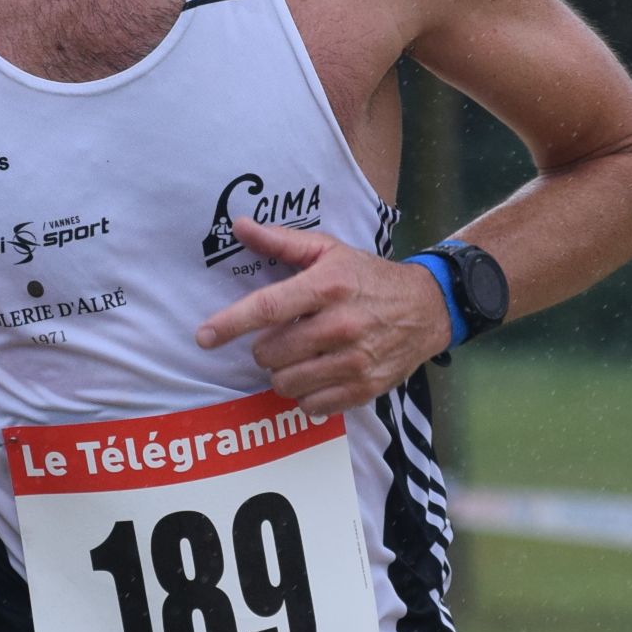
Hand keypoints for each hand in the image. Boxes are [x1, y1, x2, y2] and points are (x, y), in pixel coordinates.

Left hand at [192, 215, 453, 415]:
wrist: (427, 308)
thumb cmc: (368, 277)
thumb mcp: (329, 251)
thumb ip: (281, 241)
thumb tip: (238, 226)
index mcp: (328, 286)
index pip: (268, 308)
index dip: (230, 324)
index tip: (203, 336)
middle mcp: (341, 324)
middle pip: (271, 353)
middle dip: (266, 349)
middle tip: (284, 338)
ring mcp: (355, 360)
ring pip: (287, 383)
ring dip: (283, 374)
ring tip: (300, 358)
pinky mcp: (365, 388)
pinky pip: (312, 405)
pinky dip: (306, 395)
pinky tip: (318, 376)